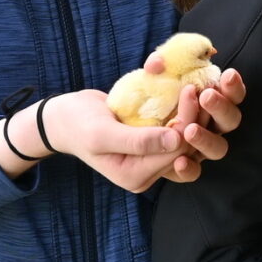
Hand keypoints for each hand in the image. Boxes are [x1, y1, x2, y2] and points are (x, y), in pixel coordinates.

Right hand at [14, 89, 204, 193]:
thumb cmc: (78, 125)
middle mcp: (148, 171)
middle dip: (195, 116)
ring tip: (194, 86)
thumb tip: (175, 140)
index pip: (175, 152)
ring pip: (186, 136)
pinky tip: (184, 88)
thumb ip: (137, 141)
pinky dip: (181, 108)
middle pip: (186, 145)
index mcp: (135, 176)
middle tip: (196, 85)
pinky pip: (176, 126)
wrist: (65, 118)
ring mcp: (152, 156)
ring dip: (193, 112)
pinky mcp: (154, 141)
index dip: (188, 122)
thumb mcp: (102, 134)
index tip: (189, 91)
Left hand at [142, 51, 247, 163]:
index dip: (234, 87)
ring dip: (207, 138)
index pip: (232, 95)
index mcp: (210, 101)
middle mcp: (210, 126)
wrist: (111, 127)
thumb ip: (154, 68)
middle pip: (230, 121)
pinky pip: (192, 172)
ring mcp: (197, 148)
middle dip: (221, 108)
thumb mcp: (144, 79)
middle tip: (206, 96)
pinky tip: (178, 162)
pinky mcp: (179, 167)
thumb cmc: (138, 98)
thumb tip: (158, 63)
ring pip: (217, 148)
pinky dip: (189, 169)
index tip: (228, 75)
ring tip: (190, 130)